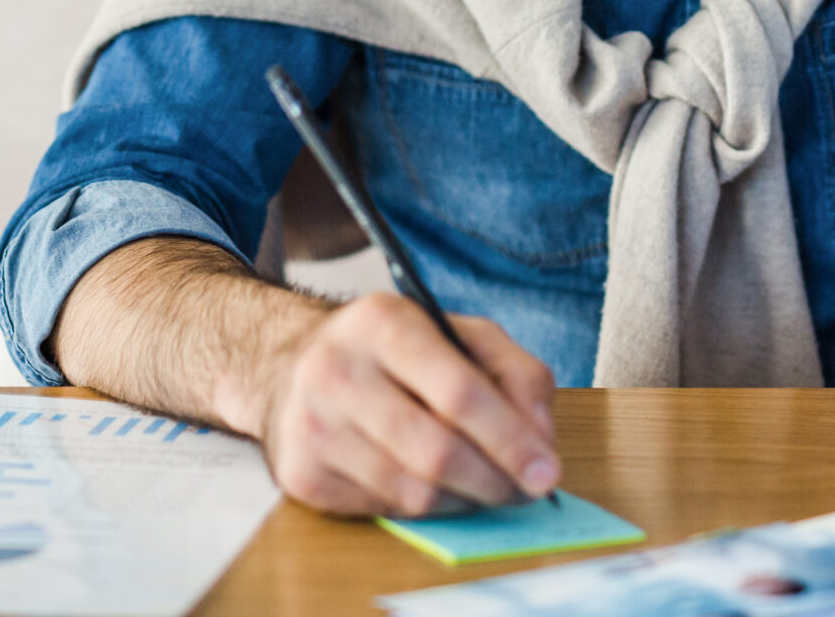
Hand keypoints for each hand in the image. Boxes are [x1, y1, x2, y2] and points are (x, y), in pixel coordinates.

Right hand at [240, 293, 559, 516]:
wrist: (287, 366)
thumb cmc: (389, 353)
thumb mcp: (456, 333)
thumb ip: (515, 373)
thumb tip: (540, 440)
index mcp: (381, 323)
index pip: (458, 392)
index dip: (511, 439)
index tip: (546, 472)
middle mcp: (336, 371)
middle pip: (437, 452)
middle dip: (496, 482)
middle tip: (525, 491)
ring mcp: (312, 426)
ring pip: (414, 493)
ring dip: (465, 501)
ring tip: (483, 487)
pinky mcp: (302, 474)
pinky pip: (386, 511)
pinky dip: (424, 510)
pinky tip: (431, 486)